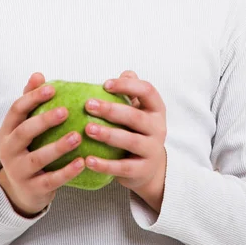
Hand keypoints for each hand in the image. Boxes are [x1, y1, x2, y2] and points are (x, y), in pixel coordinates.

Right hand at [0, 73, 84, 217]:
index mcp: (7, 130)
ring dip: (58, 147)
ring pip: (37, 158)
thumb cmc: (27, 148)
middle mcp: (8, 150)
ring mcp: (18, 171)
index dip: (32, 97)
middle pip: (24, 132)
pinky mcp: (32, 189)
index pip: (16, 109)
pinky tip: (82, 162)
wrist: (19, 190)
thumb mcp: (23, 126)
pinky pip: (51, 180)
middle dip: (44, 121)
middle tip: (66, 110)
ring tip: (77, 136)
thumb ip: (30, 101)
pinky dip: (66, 172)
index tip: (52, 88)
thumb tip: (38, 74)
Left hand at [84, 71, 166, 204]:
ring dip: (107, 134)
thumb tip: (126, 74)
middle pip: (135, 116)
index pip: (147, 91)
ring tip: (87, 129)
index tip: (104, 84)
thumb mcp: (139, 109)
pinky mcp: (142, 170)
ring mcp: (152, 150)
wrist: (149, 167)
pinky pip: (122, 167)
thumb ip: (132, 90)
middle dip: (111, 110)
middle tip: (88, 105)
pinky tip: (87, 160)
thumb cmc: (137, 130)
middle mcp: (158, 128)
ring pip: (130, 141)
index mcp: (156, 109)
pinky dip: (104, 164)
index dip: (127, 86)